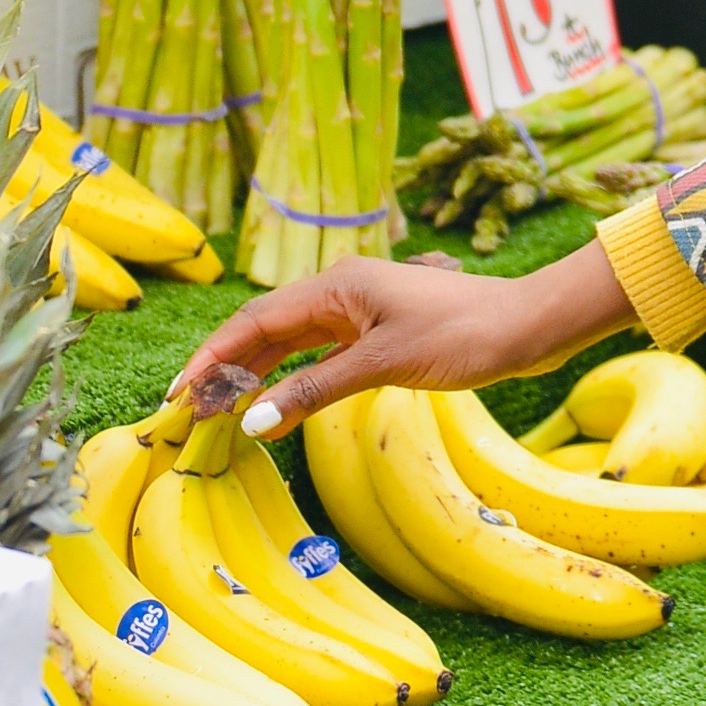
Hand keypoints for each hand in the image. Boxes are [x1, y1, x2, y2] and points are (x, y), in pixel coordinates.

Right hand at [175, 239, 635, 438]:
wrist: (528, 326)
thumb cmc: (464, 334)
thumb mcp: (385, 364)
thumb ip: (316, 390)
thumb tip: (254, 419)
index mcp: (335, 286)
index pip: (253, 321)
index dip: (212, 357)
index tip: (178, 393)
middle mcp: (341, 292)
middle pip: (265, 329)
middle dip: (224, 366)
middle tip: (187, 410)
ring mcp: (359, 311)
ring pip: (290, 342)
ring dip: (255, 373)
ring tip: (217, 411)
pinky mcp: (378, 332)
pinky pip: (318, 353)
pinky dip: (292, 378)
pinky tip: (275, 403)